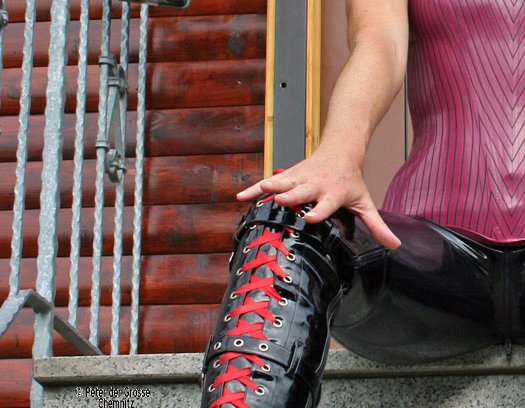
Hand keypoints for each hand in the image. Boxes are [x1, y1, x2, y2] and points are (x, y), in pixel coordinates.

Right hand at [237, 147, 400, 249]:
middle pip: (302, 191)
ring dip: (270, 187)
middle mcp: (315, 185)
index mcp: (334, 193)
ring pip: (283, 183)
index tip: (309, 218)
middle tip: (280, 201)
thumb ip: (377, 225)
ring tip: (256, 192)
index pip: (326, 204)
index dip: (318, 211)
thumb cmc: (351, 180)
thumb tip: (395, 246)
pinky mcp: (289, 175)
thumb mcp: (365, 201)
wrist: (341, 149)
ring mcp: (300, 178)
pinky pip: (270, 182)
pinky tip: (241, 196)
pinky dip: (255, 189)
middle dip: (291, 196)